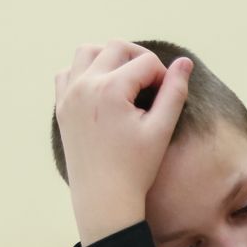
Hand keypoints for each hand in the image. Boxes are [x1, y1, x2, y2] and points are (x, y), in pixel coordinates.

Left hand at [54, 41, 192, 246]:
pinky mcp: (62, 107)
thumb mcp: (161, 129)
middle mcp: (85, 85)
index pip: (145, 62)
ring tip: (127, 80)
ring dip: (109, 57)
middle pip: (116, 47)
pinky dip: (85, 72)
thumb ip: (175, 92)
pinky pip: (68, 73)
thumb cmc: (135, 168)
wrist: (104, 199)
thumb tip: (184, 62)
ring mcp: (69, 95)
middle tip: (153, 83)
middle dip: (139, 59)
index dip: (164, 76)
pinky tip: (102, 90)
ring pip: (87, 52)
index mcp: (110, 89)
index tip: (168, 99)